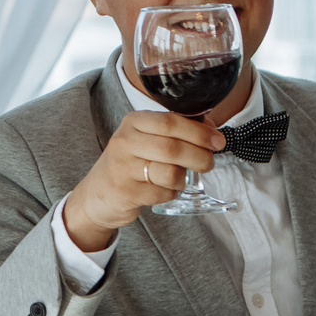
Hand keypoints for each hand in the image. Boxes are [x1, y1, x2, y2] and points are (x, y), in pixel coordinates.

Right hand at [61, 110, 221, 252]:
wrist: (98, 194)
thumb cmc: (129, 164)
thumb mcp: (146, 139)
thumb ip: (176, 131)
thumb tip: (211, 130)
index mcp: (133, 122)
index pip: (170, 121)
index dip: (199, 131)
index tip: (217, 141)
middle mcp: (124, 141)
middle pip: (173, 147)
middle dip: (200, 156)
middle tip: (208, 163)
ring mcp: (123, 168)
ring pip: (170, 172)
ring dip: (184, 178)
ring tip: (180, 178)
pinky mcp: (126, 192)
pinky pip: (163, 193)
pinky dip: (171, 194)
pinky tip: (163, 190)